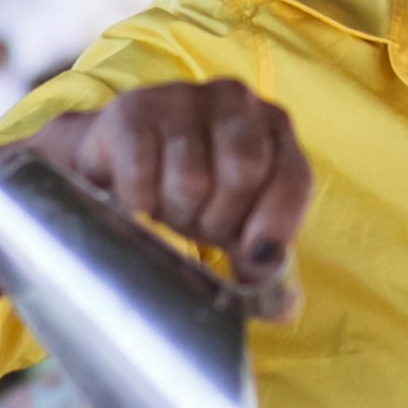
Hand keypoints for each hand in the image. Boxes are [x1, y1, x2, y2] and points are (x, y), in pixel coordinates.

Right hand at [32, 80, 312, 275]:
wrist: (114, 160)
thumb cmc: (191, 194)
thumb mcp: (234, 226)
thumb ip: (263, 263)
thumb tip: (283, 309)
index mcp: (276, 128)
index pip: (293, 178)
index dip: (276, 226)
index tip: (253, 262)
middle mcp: (237, 102)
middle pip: (243, 175)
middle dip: (218, 219)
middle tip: (198, 226)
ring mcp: (185, 98)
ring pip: (190, 179)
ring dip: (174, 213)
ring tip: (167, 207)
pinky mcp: (134, 110)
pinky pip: (143, 174)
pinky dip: (138, 202)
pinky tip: (137, 199)